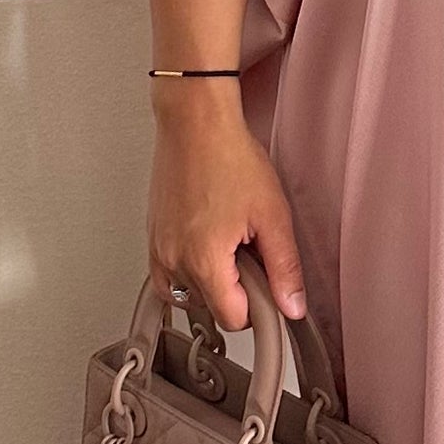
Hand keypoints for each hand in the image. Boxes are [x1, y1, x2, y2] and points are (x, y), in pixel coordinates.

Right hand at [147, 87, 308, 329]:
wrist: (195, 124)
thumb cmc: (228, 157)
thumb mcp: (272, 215)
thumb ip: (284, 268)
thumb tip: (291, 306)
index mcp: (203, 260)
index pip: (232, 319)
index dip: (257, 308)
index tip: (267, 285)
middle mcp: (173, 260)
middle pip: (210, 309)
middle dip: (235, 292)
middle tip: (250, 253)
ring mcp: (158, 250)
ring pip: (188, 296)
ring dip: (211, 282)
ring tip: (228, 244)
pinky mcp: (151, 239)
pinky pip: (167, 278)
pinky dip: (188, 273)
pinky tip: (207, 248)